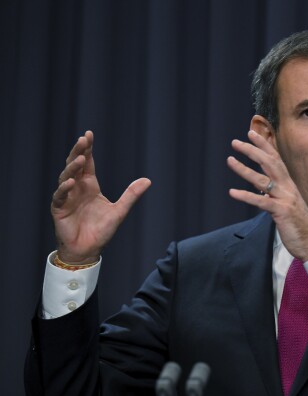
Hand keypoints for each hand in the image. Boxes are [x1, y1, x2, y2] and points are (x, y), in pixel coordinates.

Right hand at [51, 131, 150, 263]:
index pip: (88, 163)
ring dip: (72, 168)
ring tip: (80, 159)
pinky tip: (71, 182)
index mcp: (90, 186)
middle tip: (83, 139)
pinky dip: (65, 189)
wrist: (88, 249)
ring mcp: (67, 197)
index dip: (87, 149)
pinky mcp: (59, 209)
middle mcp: (77, 188)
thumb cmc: (101, 230)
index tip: (89, 134)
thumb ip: (131, 195)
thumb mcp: (119, 211)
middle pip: (75, 166)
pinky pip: (60, 196)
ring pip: (66, 177)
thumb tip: (148, 180)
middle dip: (78, 152)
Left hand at [227, 130, 307, 260]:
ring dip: (244, 169)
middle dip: (252, 150)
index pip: (276, 159)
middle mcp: (288, 188)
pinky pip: (261, 202)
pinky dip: (246, 196)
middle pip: (269, 163)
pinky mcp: (281, 212)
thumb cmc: (299, 226)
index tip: (251, 134)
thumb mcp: (288, 206)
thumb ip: (276, 196)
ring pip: (262, 180)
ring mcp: (285, 199)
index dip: (264, 145)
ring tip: (230, 160)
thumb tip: (262, 192)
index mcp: (289, 185)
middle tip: (236, 142)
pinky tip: (232, 193)